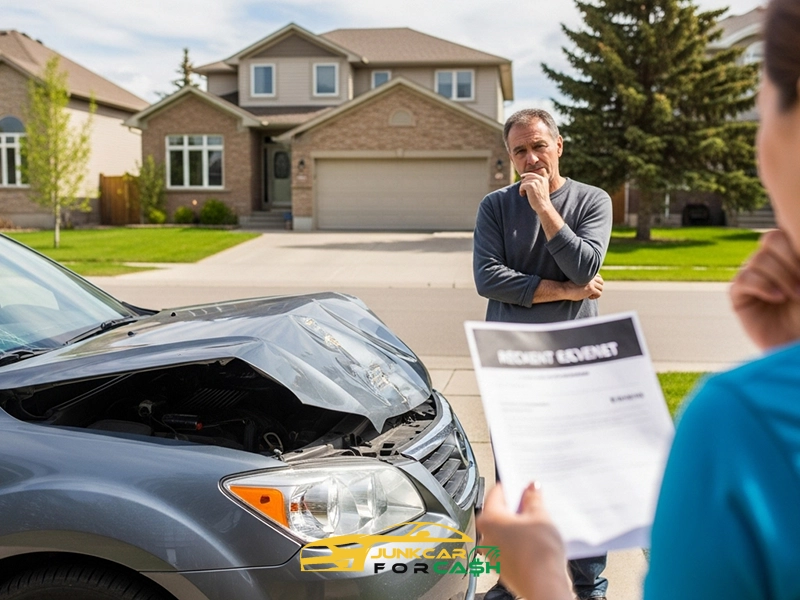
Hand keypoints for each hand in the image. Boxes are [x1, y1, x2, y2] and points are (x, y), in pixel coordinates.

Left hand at [477, 483, 571, 599]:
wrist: (545, 585)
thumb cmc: (538, 554)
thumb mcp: (540, 516)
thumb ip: (533, 498)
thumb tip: (531, 489)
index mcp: (488, 519)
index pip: (496, 493)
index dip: (512, 486)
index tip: (524, 484)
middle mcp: (485, 537)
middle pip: (500, 513)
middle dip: (516, 507)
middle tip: (533, 502)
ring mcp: (493, 555)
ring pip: (505, 532)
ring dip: (519, 525)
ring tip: (538, 523)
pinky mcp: (504, 568)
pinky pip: (510, 548)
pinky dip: (521, 542)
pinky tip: (537, 541)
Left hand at [519, 171, 551, 213]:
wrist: (543, 206)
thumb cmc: (540, 200)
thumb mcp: (541, 189)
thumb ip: (536, 183)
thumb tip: (524, 177)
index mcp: (544, 179)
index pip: (532, 174)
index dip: (526, 175)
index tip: (521, 176)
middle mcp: (540, 179)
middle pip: (527, 177)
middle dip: (523, 183)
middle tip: (523, 190)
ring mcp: (536, 182)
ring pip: (524, 181)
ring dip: (522, 188)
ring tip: (524, 194)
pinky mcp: (531, 186)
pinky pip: (522, 186)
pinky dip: (521, 190)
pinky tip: (523, 195)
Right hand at [565, 274, 603, 300]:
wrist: (565, 289)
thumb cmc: (569, 286)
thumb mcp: (579, 280)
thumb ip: (586, 280)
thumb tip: (592, 286)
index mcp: (588, 274)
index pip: (598, 277)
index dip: (595, 283)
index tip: (589, 288)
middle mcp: (591, 277)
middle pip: (601, 282)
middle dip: (597, 288)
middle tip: (590, 292)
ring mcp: (591, 283)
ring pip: (601, 288)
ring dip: (596, 292)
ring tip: (588, 294)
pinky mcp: (591, 289)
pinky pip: (599, 293)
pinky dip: (595, 297)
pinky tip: (588, 297)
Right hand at [730, 229, 799, 349]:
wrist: (797, 345)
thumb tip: (791, 236)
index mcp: (790, 254)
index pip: (786, 232)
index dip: (796, 242)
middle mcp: (771, 262)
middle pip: (771, 239)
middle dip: (790, 259)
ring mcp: (754, 277)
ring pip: (758, 259)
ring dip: (781, 276)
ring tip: (796, 295)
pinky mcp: (739, 295)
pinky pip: (744, 279)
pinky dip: (762, 285)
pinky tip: (778, 298)